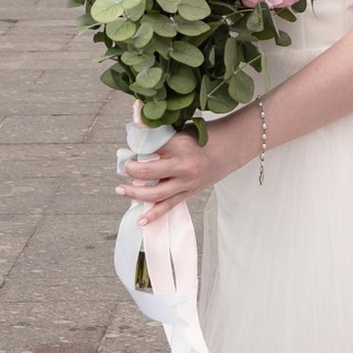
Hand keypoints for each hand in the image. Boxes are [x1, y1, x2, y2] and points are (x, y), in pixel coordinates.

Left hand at [119, 119, 242, 218]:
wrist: (230, 149)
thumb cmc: (206, 138)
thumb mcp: (182, 132)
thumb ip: (161, 140)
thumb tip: (137, 145)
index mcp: (180, 145)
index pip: (149, 147)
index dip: (136, 149)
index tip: (128, 150)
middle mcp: (183, 166)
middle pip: (149, 172)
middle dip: (131, 171)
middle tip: (123, 169)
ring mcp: (187, 183)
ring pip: (156, 193)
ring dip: (135, 193)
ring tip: (122, 190)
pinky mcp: (189, 193)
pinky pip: (168, 206)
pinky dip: (154, 214)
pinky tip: (142, 220)